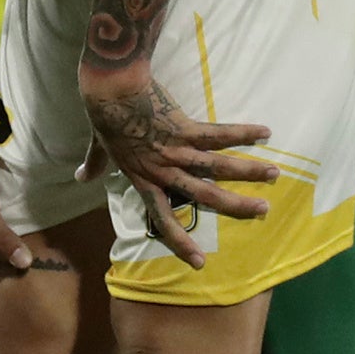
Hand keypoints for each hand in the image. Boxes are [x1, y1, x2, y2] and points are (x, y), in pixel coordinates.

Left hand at [79, 64, 275, 264]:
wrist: (110, 90)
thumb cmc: (104, 116)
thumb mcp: (99, 146)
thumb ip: (95, 165)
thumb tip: (80, 178)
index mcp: (144, 179)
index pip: (163, 218)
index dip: (180, 241)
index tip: (200, 263)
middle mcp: (164, 171)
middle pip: (205, 194)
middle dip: (235, 206)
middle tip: (262, 211)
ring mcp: (176, 150)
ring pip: (218, 167)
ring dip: (248, 171)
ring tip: (274, 174)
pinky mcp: (185, 128)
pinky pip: (219, 133)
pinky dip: (242, 133)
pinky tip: (264, 132)